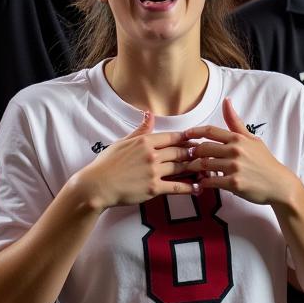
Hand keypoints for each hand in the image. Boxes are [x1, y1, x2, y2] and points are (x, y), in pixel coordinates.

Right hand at [72, 111, 195, 211]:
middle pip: (180, 151)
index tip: (197, 139)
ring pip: (180, 168)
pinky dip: (189, 187)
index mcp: (145, 141)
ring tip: (206, 169)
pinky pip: (176, 187)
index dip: (187, 138)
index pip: (172, 137)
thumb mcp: (122, 142)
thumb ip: (140, 130)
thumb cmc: (107, 163)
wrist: (97, 185)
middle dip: (194, 152)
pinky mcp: (153, 188)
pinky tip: (198, 188)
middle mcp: (152, 154)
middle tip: (206, 153)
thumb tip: (149, 114)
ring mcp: (153, 171)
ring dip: (195, 168)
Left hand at [182, 99, 298, 205]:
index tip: (184, 135)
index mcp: (238, 138)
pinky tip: (201, 183)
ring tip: (190, 171)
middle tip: (186, 157)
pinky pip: (210, 181)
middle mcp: (235, 150)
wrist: (279, 185)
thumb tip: (227, 100)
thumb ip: (235, 122)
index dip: (194, 132)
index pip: (210, 131)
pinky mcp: (234, 183)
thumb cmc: (264, 161)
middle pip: (203, 148)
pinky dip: (203, 182)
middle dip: (192, 153)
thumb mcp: (252, 139)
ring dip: (194, 168)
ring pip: (204, 165)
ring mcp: (234, 167)